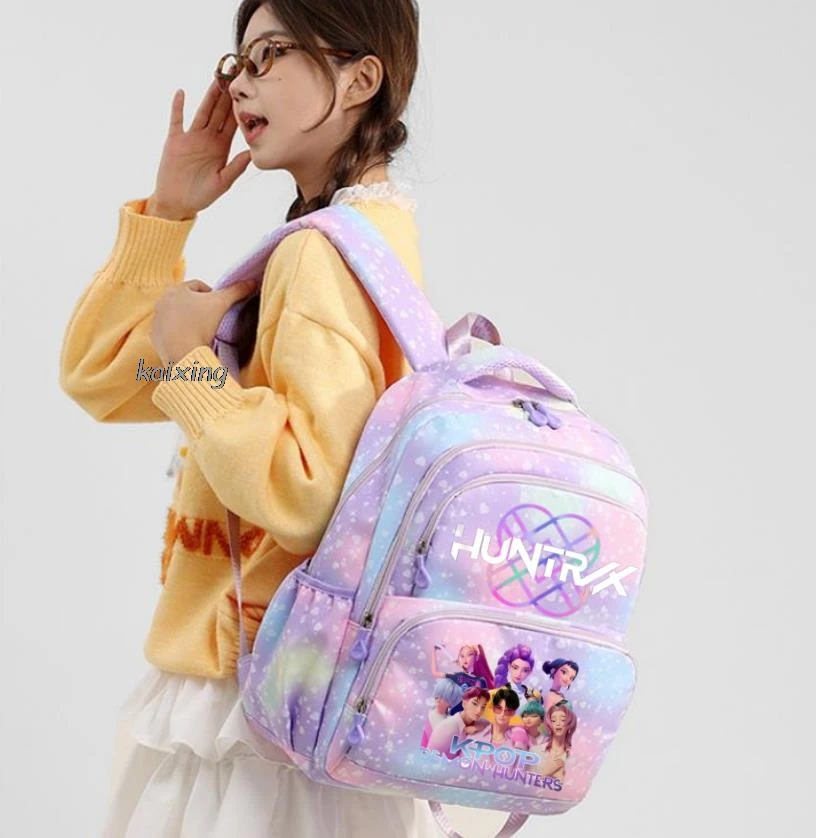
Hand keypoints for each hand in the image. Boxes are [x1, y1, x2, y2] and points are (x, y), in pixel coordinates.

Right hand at [147, 80, 251, 220]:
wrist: (178, 203)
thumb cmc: (202, 195)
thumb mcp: (222, 183)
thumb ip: (236, 168)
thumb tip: (251, 154)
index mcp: (221, 147)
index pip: (233, 124)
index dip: (240, 109)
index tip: (250, 94)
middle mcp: (208, 138)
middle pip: (219, 112)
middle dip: (227, 95)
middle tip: (236, 76)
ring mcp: (191, 137)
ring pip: (202, 112)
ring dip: (209, 96)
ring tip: (216, 79)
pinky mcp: (175, 141)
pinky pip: (177, 121)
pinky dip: (178, 107)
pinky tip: (181, 93)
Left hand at [150, 278, 255, 365]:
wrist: (183, 353)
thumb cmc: (201, 324)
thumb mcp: (222, 304)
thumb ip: (237, 290)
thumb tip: (252, 282)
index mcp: (176, 289)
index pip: (198, 285)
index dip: (213, 293)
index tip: (220, 306)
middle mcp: (162, 301)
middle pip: (186, 300)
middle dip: (198, 306)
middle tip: (212, 318)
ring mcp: (157, 319)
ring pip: (177, 315)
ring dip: (188, 319)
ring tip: (202, 330)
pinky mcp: (155, 336)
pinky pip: (169, 331)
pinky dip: (179, 333)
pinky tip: (190, 340)